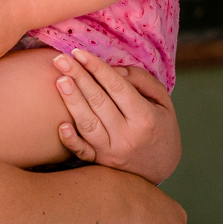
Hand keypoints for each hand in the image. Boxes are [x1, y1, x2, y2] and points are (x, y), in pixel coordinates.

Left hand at [52, 48, 181, 184]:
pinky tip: (60, 125)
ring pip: (87, 125)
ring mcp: (112, 152)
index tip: (79, 52)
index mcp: (145, 117)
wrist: (160, 170)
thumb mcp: (163, 101)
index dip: (97, 68)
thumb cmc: (161, 128)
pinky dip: (71, 141)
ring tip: (59, 80)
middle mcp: (127, 136)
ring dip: (72, 101)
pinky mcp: (100, 163)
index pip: (116, 87)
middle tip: (60, 59)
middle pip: (98, 101)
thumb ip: (142, 80)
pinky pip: (83, 153)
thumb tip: (114, 69)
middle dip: (78, 77)